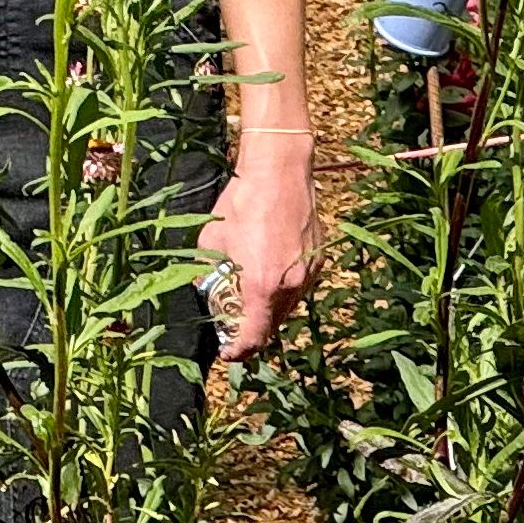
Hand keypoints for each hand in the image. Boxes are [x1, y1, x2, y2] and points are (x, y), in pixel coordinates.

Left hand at [199, 157, 320, 361]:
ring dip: (268, 307)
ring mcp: (308, 273)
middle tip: (233, 318)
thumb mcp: (212, 240)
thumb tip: (204, 288)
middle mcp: (290, 286)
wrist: (279, 170)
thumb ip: (207, 272)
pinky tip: (269, 266)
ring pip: (287, 307)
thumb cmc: (242, 202)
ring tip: (250, 289)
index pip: (253, 338)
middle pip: (271, 326)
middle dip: (251, 328)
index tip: (227, 352)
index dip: (238, 351)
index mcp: (261, 286)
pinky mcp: (319, 259)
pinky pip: (299, 286)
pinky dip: (283, 286)